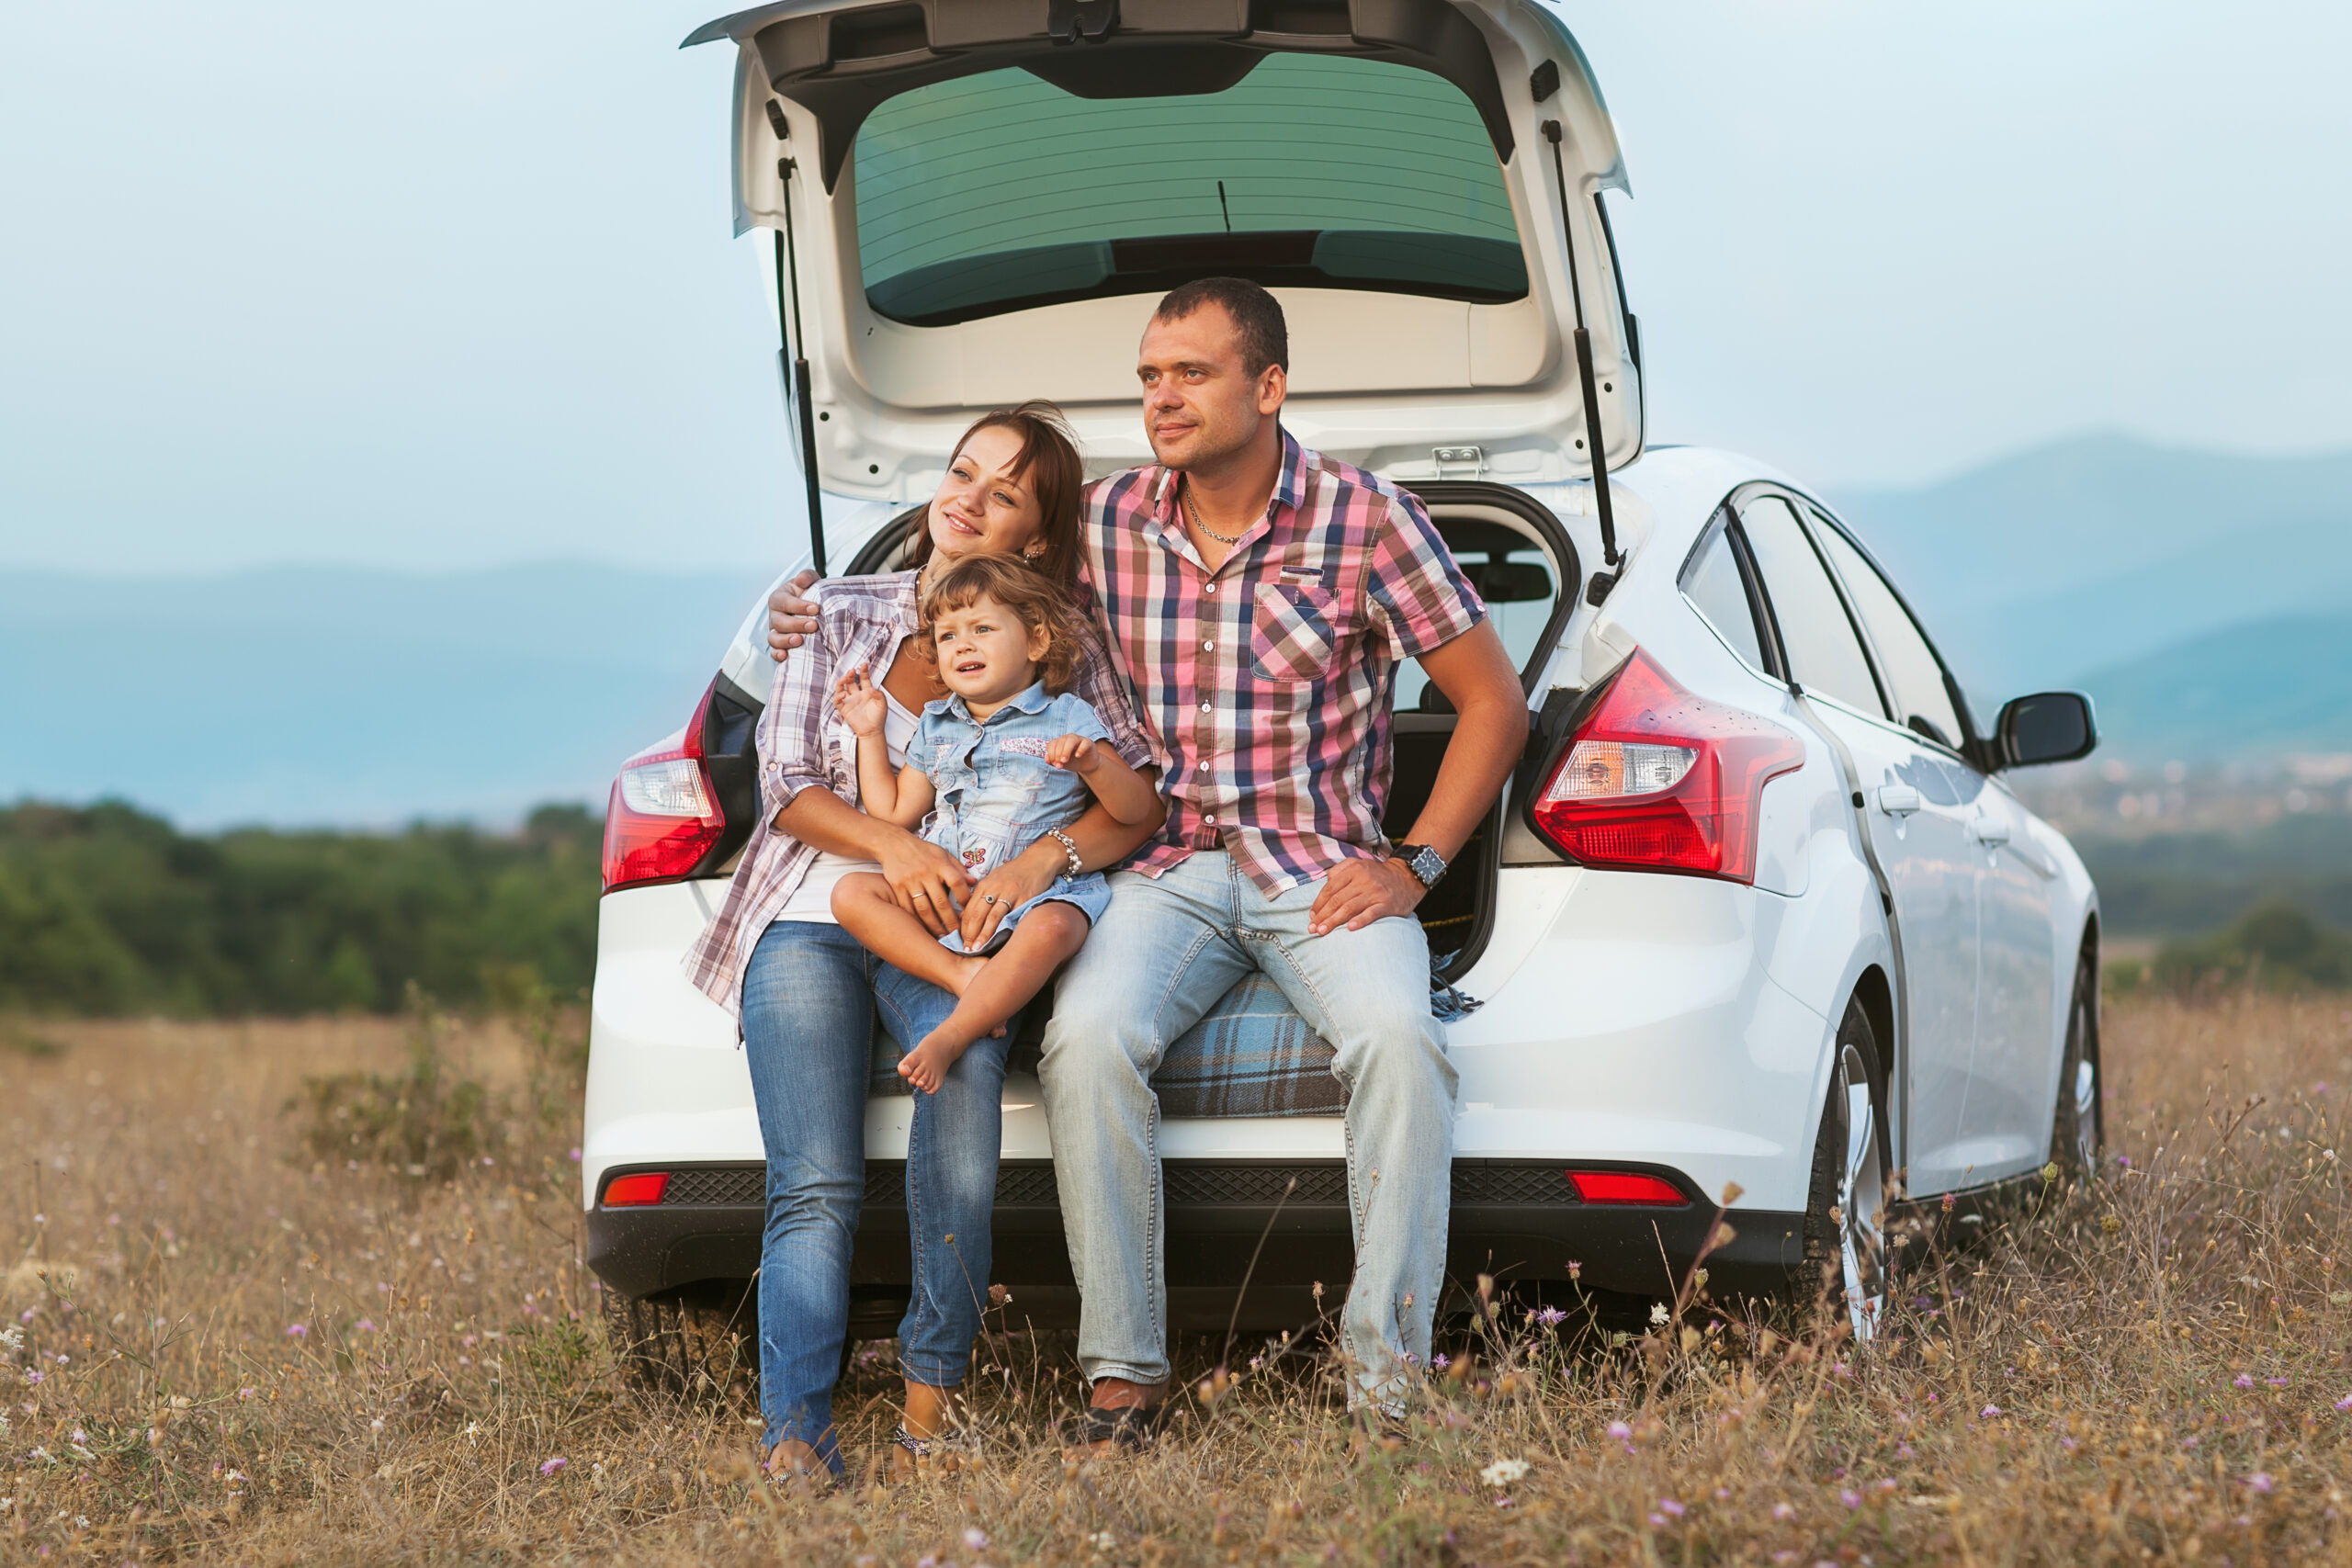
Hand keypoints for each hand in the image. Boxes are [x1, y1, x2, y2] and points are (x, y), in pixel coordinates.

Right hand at [766, 569, 820, 660]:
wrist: (815, 610)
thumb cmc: (810, 595)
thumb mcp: (810, 581)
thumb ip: (806, 577)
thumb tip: (801, 580)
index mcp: (779, 599)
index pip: (783, 602)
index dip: (798, 606)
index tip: (815, 608)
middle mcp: (775, 616)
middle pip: (778, 622)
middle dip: (796, 624)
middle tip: (813, 625)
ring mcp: (776, 632)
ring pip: (774, 638)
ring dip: (785, 640)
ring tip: (800, 640)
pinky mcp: (780, 646)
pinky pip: (774, 652)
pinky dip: (777, 655)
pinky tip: (785, 656)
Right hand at [832, 664, 885, 736]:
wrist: (873, 730)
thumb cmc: (878, 717)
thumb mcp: (883, 704)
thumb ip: (879, 695)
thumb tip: (872, 689)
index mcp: (867, 692)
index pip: (863, 679)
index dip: (863, 671)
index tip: (864, 664)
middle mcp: (857, 694)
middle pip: (850, 681)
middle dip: (850, 674)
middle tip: (852, 670)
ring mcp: (850, 701)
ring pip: (841, 688)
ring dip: (842, 682)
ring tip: (845, 678)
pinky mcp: (844, 708)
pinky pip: (837, 701)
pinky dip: (838, 696)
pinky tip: (843, 694)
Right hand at [876, 833, 973, 937]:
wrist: (893, 844)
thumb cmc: (923, 850)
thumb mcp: (942, 854)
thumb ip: (958, 868)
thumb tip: (974, 882)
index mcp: (940, 864)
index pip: (957, 883)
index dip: (964, 898)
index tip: (967, 911)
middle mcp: (925, 873)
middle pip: (941, 902)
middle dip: (950, 921)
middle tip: (957, 933)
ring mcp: (910, 880)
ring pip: (924, 909)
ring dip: (934, 925)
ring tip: (941, 935)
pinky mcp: (897, 887)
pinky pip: (907, 908)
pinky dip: (916, 920)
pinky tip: (923, 928)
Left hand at [958, 843, 1057, 950]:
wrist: (1039, 860)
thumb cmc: (1015, 872)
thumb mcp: (993, 880)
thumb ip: (978, 897)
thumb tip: (963, 916)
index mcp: (985, 884)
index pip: (970, 909)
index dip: (964, 928)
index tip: (961, 942)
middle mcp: (995, 888)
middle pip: (978, 914)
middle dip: (971, 934)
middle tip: (967, 949)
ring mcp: (1011, 893)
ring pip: (993, 917)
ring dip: (985, 935)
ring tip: (979, 948)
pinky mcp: (1026, 898)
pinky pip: (1014, 916)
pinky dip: (1006, 928)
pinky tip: (1001, 939)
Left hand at [1044, 733, 1099, 773]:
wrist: (1087, 765)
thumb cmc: (1073, 762)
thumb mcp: (1061, 763)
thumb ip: (1053, 761)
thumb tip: (1046, 758)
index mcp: (1060, 742)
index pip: (1052, 744)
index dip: (1051, 754)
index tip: (1054, 763)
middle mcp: (1068, 738)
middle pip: (1060, 742)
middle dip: (1057, 754)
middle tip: (1059, 765)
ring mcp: (1079, 739)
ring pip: (1071, 740)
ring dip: (1066, 750)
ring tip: (1064, 760)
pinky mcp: (1088, 743)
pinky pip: (1084, 743)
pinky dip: (1080, 749)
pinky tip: (1077, 756)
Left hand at [1306, 855, 1425, 935]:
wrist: (1407, 877)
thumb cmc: (1377, 875)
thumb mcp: (1358, 865)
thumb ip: (1339, 872)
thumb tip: (1323, 892)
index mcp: (1353, 869)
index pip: (1330, 888)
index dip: (1319, 904)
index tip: (1312, 917)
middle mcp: (1364, 880)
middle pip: (1337, 900)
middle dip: (1322, 915)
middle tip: (1312, 929)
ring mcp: (1375, 892)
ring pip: (1350, 907)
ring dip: (1334, 921)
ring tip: (1323, 931)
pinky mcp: (1387, 904)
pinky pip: (1371, 913)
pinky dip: (1360, 921)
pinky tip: (1350, 929)